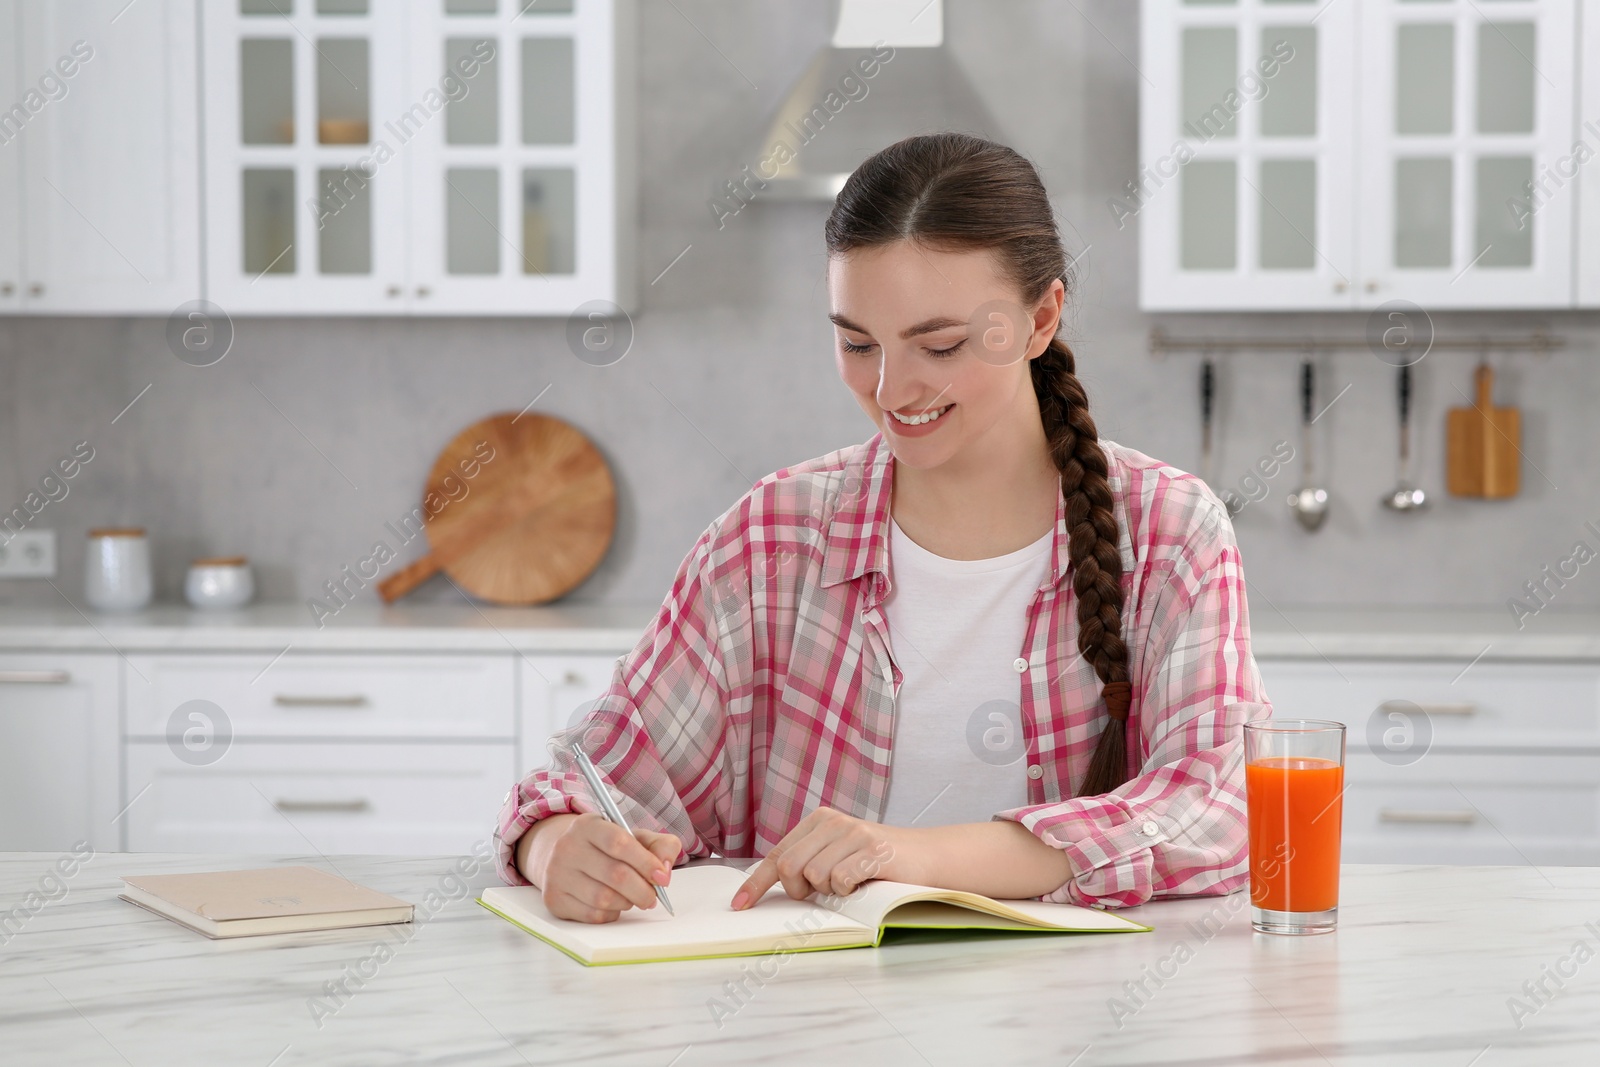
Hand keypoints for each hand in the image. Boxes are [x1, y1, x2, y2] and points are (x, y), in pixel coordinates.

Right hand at [538, 812, 681, 923]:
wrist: (561, 857)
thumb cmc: (605, 848)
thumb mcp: (632, 836)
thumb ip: (659, 845)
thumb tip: (665, 870)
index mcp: (588, 825)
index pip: (620, 843)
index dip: (646, 863)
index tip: (662, 877)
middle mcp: (567, 847)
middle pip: (615, 875)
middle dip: (642, 890)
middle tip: (652, 897)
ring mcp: (557, 874)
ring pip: (604, 899)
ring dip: (627, 903)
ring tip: (631, 897)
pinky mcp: (554, 899)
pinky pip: (592, 915)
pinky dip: (611, 914)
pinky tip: (613, 905)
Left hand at [731, 807, 903, 909]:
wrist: (926, 856)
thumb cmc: (876, 863)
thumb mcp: (837, 856)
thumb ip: (808, 864)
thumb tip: (771, 887)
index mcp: (818, 820)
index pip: (777, 854)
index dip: (756, 883)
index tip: (740, 905)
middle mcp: (832, 821)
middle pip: (790, 866)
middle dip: (799, 890)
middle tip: (823, 893)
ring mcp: (852, 832)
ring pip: (814, 876)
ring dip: (831, 892)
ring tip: (851, 884)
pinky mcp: (871, 849)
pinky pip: (840, 880)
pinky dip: (848, 891)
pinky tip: (864, 883)